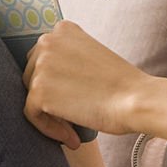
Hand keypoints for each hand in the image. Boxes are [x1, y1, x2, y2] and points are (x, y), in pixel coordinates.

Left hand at [22, 20, 147, 148]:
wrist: (136, 99)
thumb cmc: (122, 85)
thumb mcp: (91, 56)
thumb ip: (67, 59)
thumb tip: (47, 79)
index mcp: (63, 29)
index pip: (42, 57)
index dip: (54, 81)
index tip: (72, 98)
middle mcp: (48, 41)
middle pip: (31, 74)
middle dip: (49, 96)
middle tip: (73, 114)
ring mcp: (41, 64)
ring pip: (31, 96)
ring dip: (50, 115)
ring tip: (74, 128)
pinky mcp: (38, 90)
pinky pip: (32, 115)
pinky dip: (50, 129)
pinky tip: (72, 137)